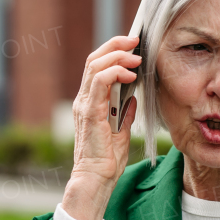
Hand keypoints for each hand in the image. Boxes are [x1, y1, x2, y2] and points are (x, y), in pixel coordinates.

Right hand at [61, 35, 142, 219]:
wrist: (97, 179)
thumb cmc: (107, 160)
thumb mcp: (121, 131)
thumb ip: (124, 112)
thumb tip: (133, 97)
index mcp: (90, 102)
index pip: (97, 66)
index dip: (113, 51)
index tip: (133, 45)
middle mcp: (84, 100)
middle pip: (94, 59)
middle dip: (116, 45)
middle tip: (136, 40)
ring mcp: (84, 105)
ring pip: (95, 66)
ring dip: (118, 56)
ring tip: (136, 56)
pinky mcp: (89, 112)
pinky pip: (100, 82)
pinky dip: (115, 72)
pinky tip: (130, 74)